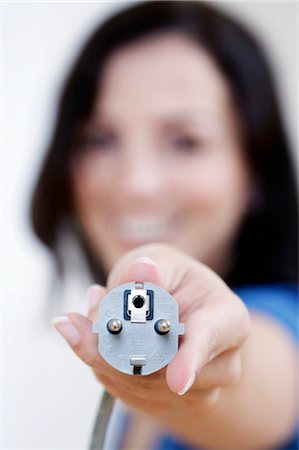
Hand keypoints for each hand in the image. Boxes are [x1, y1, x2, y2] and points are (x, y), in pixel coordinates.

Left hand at [52, 243, 249, 418]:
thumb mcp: (165, 262)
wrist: (180, 314)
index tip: (177, 381)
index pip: (210, 339)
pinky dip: (103, 361)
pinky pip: (121, 389)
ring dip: (102, 348)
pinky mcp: (164, 404)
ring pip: (134, 383)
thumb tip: (143, 272)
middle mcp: (220, 364)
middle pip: (162, 370)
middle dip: (114, 345)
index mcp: (228, 321)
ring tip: (97, 307)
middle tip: (87, 311)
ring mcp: (195, 392)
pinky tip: (103, 335)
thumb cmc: (175, 283)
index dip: (192, 359)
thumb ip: (153, 267)